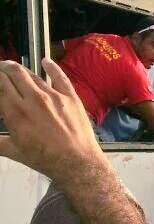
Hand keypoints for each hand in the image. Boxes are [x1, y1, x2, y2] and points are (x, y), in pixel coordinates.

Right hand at [0, 59, 102, 178]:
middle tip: (1, 67)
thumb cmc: (44, 159)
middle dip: (4, 67)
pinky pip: (60, 77)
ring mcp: (53, 96)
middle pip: (14, 73)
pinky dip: (52, 67)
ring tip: (15, 68)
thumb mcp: (13, 151)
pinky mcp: (71, 97)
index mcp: (16, 112)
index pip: (0, 84)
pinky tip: (46, 61)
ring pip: (33, 75)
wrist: (77, 162)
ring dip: (22, 69)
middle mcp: (33, 99)